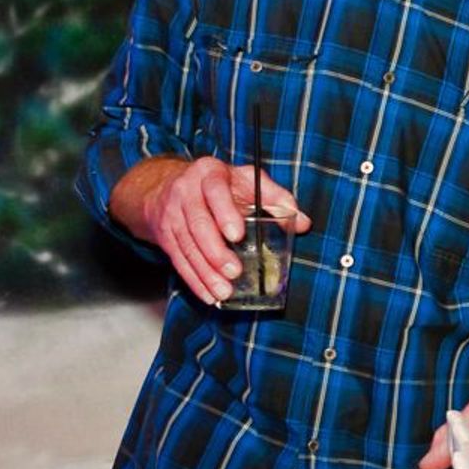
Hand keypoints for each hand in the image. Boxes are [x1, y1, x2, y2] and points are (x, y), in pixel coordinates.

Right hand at [128, 156, 310, 304]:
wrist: (167, 184)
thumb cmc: (219, 183)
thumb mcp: (246, 180)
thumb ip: (276, 197)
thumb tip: (303, 222)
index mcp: (210, 173)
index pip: (215, 191)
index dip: (225, 213)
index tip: (237, 235)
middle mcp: (186, 191)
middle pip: (198, 224)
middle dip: (215, 251)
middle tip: (234, 271)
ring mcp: (172, 214)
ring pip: (187, 246)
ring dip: (205, 272)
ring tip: (224, 291)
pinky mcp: (165, 235)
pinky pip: (178, 260)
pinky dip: (194, 280)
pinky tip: (208, 295)